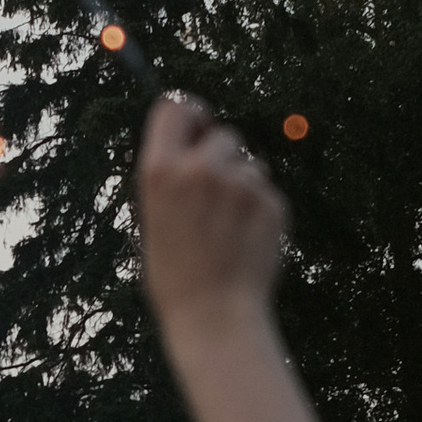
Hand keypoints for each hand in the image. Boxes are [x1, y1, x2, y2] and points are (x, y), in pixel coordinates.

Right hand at [135, 96, 285, 335]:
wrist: (213, 316)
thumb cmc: (174, 274)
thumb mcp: (152, 217)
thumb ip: (171, 176)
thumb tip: (194, 143)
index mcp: (159, 169)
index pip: (176, 106)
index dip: (190, 113)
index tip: (198, 123)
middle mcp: (199, 168)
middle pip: (222, 134)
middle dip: (221, 156)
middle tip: (214, 194)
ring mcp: (239, 184)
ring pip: (249, 164)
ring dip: (242, 184)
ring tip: (227, 228)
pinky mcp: (269, 202)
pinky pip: (266, 191)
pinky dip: (259, 210)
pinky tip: (245, 240)